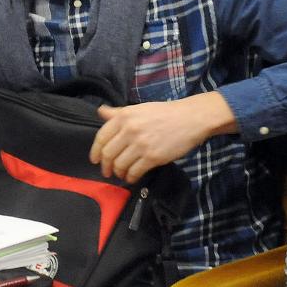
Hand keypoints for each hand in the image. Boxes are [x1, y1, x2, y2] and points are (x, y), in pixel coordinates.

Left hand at [88, 92, 237, 182]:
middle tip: (108, 172)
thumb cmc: (165, 113)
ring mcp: (141, 144)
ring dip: (118, 173)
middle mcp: (129, 130)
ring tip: (121, 174)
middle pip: (108, 154)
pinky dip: (130, 177)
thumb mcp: (139, 108)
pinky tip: (132, 177)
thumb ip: (118, 112)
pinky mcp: (152, 157)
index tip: (95, 160)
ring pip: (120, 165)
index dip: (95, 151)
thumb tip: (100, 112)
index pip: (101, 137)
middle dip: (106, 166)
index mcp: (124, 116)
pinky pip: (134, 172)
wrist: (191, 118)